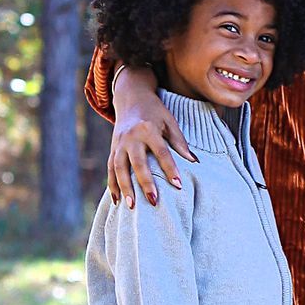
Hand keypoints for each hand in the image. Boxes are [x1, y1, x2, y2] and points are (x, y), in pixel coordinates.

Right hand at [108, 64, 195, 205]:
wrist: (131, 98)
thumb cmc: (155, 112)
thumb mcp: (170, 122)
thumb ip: (180, 142)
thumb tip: (194, 162)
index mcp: (148, 129)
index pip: (161, 152)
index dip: (170, 169)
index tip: (179, 186)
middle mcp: (131, 137)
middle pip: (137, 163)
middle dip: (145, 183)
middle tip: (154, 201)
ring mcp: (119, 144)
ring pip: (119, 168)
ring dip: (125, 188)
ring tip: (131, 207)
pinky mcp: (112, 149)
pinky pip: (110, 169)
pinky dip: (112, 185)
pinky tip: (117, 201)